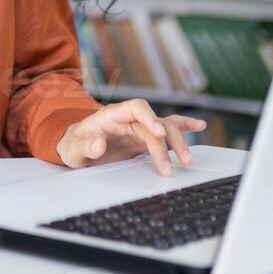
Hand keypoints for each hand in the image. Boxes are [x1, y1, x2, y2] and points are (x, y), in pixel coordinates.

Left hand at [56, 99, 206, 173]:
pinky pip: (167, 128)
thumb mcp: (73, 150)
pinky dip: (184, 126)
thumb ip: (85, 146)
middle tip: (172, 166)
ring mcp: (138, 127)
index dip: (150, 118)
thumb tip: (99, 143)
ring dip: (179, 141)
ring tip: (187, 159)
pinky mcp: (145, 137)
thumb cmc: (74, 145)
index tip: (159, 133)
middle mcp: (128, 118)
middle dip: (166, 143)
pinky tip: (199, 126)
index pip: (136, 108)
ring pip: (165, 126)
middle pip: (155, 122)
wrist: (76, 147)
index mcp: (111, 115)